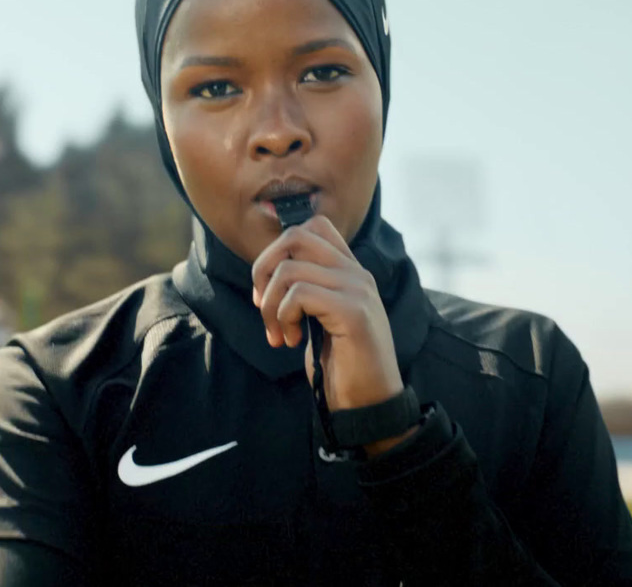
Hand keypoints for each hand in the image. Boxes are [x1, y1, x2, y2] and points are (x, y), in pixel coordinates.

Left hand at [250, 215, 404, 412]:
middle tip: (261, 305)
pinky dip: (284, 317)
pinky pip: (299, 294)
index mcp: (351, 271)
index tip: (269, 289)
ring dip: (270, 304)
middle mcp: (357, 273)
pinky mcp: (353, 312)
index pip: (314, 226)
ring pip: (289, 269)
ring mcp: (358, 289)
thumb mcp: (322, 318)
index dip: (278, 250)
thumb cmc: (343, 365)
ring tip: (279, 333)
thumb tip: (267, 273)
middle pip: (296, 236)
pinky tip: (293, 341)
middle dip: (263, 269)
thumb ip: (308, 289)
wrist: (370, 404)